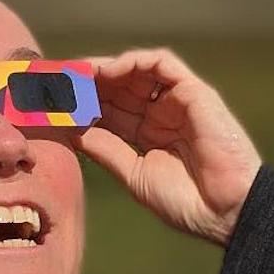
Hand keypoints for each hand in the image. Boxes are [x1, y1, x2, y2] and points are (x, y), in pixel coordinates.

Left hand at [73, 48, 261, 246]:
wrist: (224, 212)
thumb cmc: (184, 202)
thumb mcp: (134, 174)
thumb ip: (105, 149)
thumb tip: (72, 131)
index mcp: (146, 135)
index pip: (108, 110)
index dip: (79, 104)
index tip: (50, 101)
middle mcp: (161, 114)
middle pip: (117, 88)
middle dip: (86, 82)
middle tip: (55, 80)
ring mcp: (177, 102)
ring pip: (136, 71)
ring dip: (105, 68)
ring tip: (78, 74)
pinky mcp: (195, 93)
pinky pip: (163, 64)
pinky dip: (134, 61)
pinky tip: (109, 71)